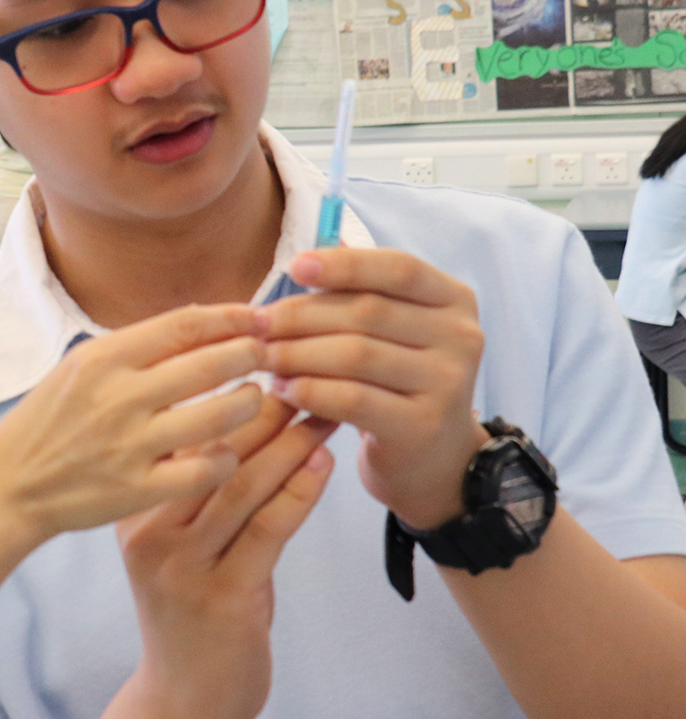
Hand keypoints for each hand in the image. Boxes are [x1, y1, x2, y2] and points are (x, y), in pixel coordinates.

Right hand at [0, 304, 268, 544]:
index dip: (232, 317)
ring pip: (221, 415)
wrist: (10, 487)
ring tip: (254, 398)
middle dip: (251, 354)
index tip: (258, 317)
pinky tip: (227, 451)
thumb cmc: (48, 422)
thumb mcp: (77, 368)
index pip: (185, 325)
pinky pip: (207, 468)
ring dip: (250, 402)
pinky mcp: (139, 489)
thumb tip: (200, 318)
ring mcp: (130, 446)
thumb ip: (134, 346)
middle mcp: (118, 397)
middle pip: (211, 363)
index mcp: (102, 358)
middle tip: (267, 355)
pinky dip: (227, 457)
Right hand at [117, 397, 333, 718]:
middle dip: (263, 409)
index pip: (178, 434)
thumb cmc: (191, 611)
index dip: (221, 393)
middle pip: (210, 453)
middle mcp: (148, 533)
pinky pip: (267, 531)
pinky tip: (323, 464)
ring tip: (325, 408)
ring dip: (290, 442)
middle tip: (305, 371)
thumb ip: (201, 488)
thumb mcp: (179, 542)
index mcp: (132, 510)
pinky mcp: (221, 598)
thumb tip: (243, 410)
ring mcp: (181, 567)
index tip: (265, 359)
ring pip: (241, 485)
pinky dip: (299, 492)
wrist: (185, 700)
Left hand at [257, 248, 488, 528]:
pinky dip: (309, 390)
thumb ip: (358, 292)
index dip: (344, 265)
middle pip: (368, 312)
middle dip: (302, 316)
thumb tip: (304, 260)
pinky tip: (282, 390)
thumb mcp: (390, 330)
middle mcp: (462, 337)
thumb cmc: (395, 380)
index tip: (294, 267)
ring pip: (356, 354)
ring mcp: (448, 383)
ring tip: (263, 357)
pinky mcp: (423, 425)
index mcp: (454, 300)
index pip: (398, 268)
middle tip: (257, 325)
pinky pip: (352, 399)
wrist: (432, 458)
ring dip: (297, 353)